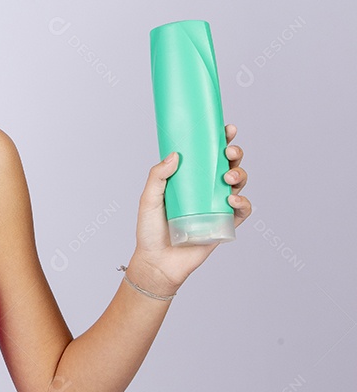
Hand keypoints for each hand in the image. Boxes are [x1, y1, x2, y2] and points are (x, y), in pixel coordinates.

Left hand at [131, 124, 251, 293]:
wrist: (157, 262)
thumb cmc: (150, 230)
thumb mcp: (148, 199)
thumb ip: (157, 176)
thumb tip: (176, 155)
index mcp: (189, 179)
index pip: (206, 155)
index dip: (219, 140)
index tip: (225, 128)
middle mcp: (205, 189)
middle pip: (228, 165)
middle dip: (234, 154)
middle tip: (228, 152)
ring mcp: (216, 206)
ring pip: (238, 184)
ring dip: (239, 175)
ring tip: (227, 178)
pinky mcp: (224, 225)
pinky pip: (242, 211)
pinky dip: (243, 203)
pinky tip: (232, 201)